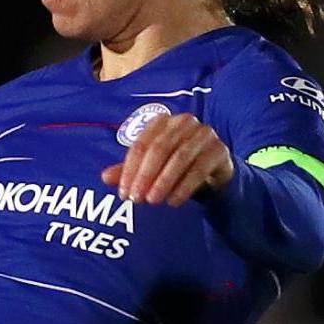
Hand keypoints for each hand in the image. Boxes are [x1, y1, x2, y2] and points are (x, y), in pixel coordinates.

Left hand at [102, 114, 233, 204]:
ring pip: (180, 157)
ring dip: (164, 182)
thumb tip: (104, 177)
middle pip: (159, 149)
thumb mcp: (150, 169)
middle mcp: (184, 122)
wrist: (212, 173)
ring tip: (153, 201)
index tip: (123, 194)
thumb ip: (129, 171)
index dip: (129, 170)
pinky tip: (174, 201)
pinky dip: (184, 186)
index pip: (141, 145)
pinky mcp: (219, 149)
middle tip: (137, 199)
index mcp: (162, 122)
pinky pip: (199, 168)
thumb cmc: (176, 167)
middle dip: (145, 176)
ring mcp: (204, 133)